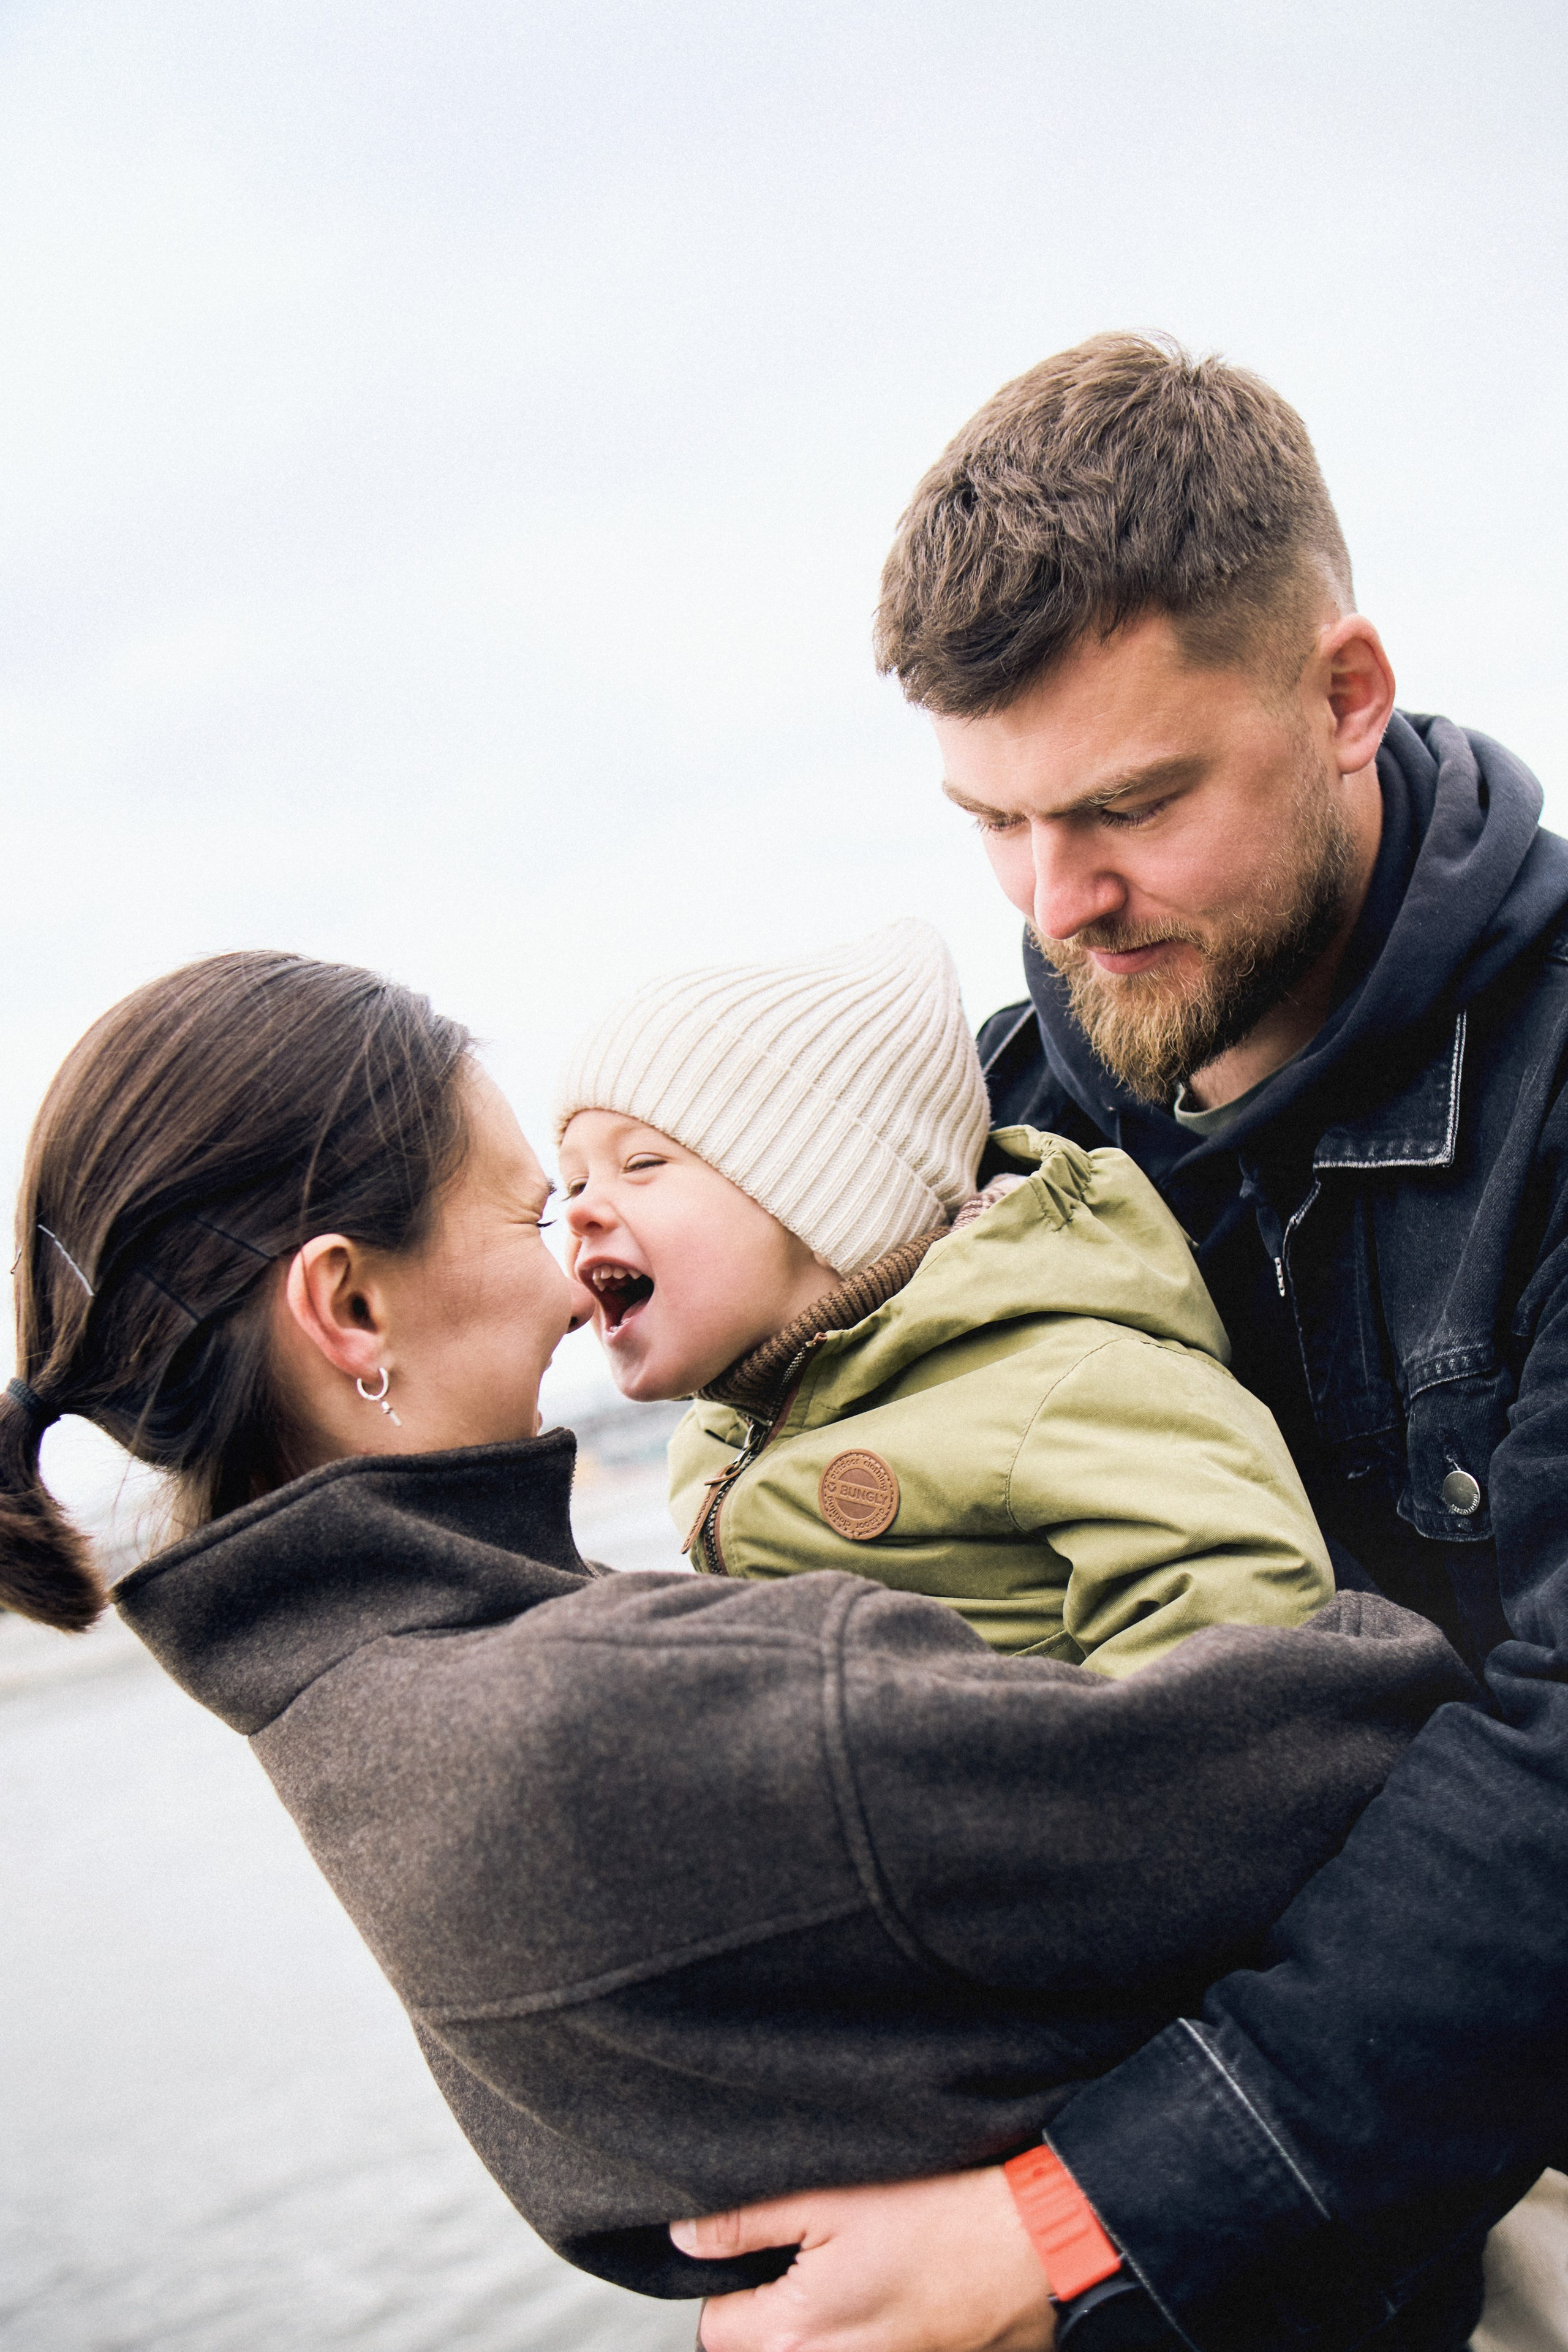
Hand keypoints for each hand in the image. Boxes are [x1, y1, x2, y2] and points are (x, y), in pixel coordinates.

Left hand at [670, 2167, 1055, 2351]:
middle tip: (800, 2258)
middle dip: (765, 2313)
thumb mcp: (829, 2197)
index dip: (724, 2283)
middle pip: (761, 2351)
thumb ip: (745, 2222)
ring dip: (811, 2325)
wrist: (1032, 2245)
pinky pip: (857, 2351)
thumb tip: (686, 2237)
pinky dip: (854, 2332)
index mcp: (796, 2335)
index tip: (752, 2251)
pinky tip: (881, 2290)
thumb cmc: (940, 2216)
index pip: (716, 2330)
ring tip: (844, 2271)